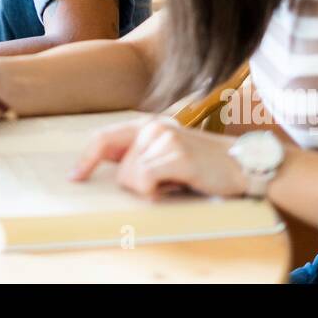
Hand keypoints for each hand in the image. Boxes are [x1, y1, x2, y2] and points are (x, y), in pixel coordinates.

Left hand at [71, 117, 248, 197]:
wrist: (243, 164)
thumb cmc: (204, 165)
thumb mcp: (168, 152)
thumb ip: (141, 153)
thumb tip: (109, 167)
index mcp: (147, 125)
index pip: (103, 138)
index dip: (86, 159)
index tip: (74, 177)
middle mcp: (153, 127)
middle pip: (120, 170)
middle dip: (138, 185)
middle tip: (167, 181)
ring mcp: (165, 138)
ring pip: (132, 178)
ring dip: (152, 189)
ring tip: (177, 180)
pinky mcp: (176, 154)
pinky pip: (146, 182)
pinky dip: (159, 191)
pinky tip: (179, 184)